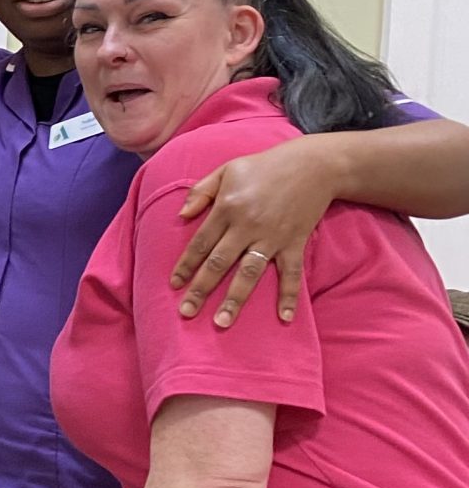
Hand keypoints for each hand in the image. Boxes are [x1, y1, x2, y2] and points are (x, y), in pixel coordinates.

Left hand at [173, 138, 329, 325]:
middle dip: (201, 289)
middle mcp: (247, 226)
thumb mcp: (226, 170)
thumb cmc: (263, 167)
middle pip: (220, 263)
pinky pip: (291, 273)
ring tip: (222, 322)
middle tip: (186, 313)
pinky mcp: (295, 242)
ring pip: (250, 273)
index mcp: (227, 208)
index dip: (186, 265)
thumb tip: (180, 216)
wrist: (313, 165)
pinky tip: (284, 317)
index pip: (200, 243)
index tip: (174, 285)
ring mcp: (273, 237)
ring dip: (235, 299)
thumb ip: (200, 192)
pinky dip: (288, 295)